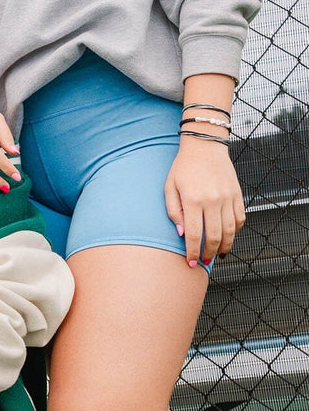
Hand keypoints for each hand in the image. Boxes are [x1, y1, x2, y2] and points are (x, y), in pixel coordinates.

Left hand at [165, 138, 245, 264]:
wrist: (205, 147)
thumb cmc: (183, 167)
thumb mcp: (169, 187)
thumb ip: (173, 211)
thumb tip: (181, 234)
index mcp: (193, 200)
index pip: (194, 234)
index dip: (193, 252)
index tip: (191, 262)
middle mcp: (212, 201)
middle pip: (214, 236)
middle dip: (209, 253)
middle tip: (204, 261)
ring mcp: (227, 198)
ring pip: (230, 231)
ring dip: (224, 246)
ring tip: (217, 254)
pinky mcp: (237, 195)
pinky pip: (240, 218)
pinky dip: (235, 231)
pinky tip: (228, 236)